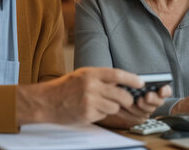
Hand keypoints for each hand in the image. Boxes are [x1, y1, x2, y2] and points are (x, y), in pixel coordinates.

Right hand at [16, 67, 141, 124]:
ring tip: (100, 104)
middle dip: (127, 99)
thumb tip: (123, 82)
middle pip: (121, 95)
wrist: (47, 101)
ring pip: (115, 107)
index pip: (117, 75)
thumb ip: (101, 77)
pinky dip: (101, 114)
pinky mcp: (88, 115)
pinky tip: (91, 109)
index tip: (140, 82)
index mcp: (90, 73)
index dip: (132, 79)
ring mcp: (90, 102)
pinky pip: (104, 115)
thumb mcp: (83, 75)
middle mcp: (91, 87)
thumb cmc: (66, 87)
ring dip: (112, 107)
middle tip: (126, 100)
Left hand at [98, 85, 171, 128]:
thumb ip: (135, 79)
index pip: (166, 90)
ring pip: (148, 111)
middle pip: (159, 102)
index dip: (165, 91)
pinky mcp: (138, 117)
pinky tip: (121, 108)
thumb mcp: (126, 79)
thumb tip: (138, 80)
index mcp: (154, 88)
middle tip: (145, 97)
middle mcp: (152, 100)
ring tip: (130, 102)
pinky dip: (129, 114)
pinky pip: (137, 119)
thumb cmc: (119, 85)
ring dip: (139, 107)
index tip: (161, 91)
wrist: (108, 96)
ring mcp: (146, 109)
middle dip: (153, 99)